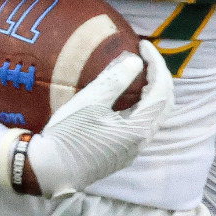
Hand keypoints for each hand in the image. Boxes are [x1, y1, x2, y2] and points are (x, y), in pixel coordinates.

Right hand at [20, 41, 173, 196]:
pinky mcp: (122, 154)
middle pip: (164, 104)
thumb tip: (136, 61)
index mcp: (139, 128)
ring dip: (153, 92)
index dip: (156, 64)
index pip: (161, 90)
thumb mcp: (90, 102)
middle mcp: (142, 141)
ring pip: (155, 116)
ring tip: (140, 73)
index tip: (143, 45)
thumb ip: (115, 80)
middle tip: (146, 57)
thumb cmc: (69, 134)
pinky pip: (143, 125)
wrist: (52, 169)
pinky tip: (129, 98)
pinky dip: (143, 106)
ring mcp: (133, 150)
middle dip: (160, 77)